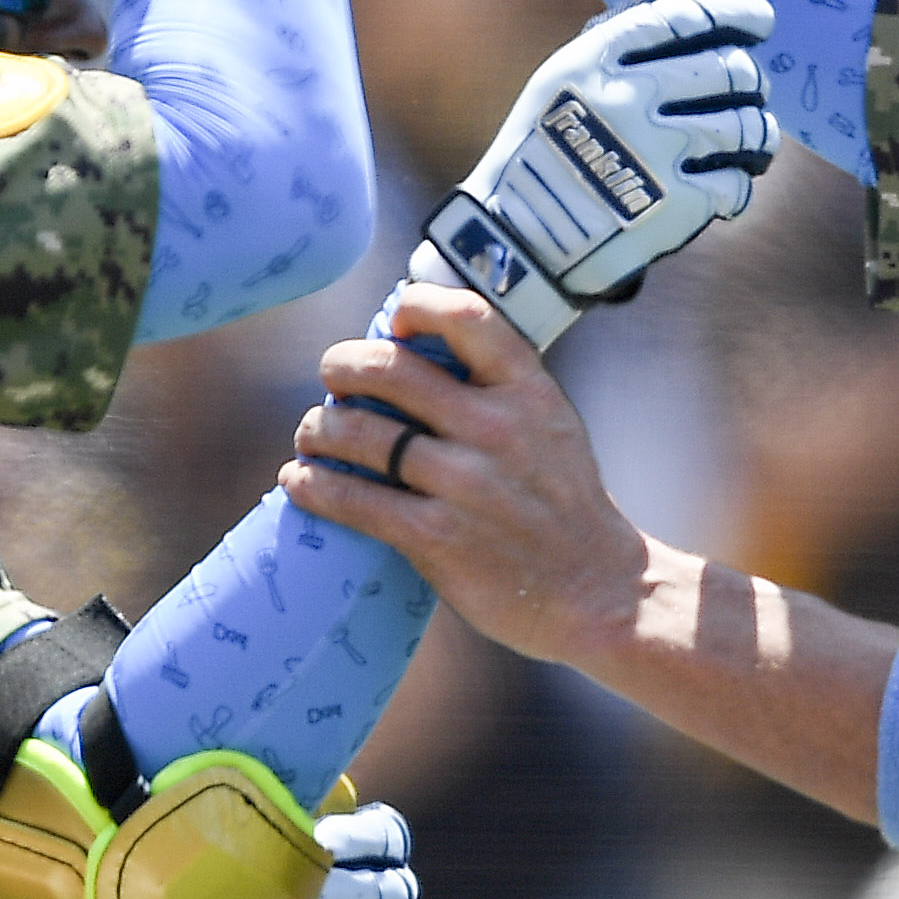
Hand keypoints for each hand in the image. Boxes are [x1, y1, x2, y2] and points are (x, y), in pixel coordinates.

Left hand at [284, 283, 653, 666]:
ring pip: (359, 433)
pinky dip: (313, 486)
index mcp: (529, 392)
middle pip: (390, 369)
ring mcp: (465, 483)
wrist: (599, 591)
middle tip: (331, 378)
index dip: (417, 307)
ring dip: (317, 429)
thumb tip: (415, 356)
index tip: (394, 323)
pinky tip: (300, 482)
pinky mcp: (437, 537)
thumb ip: (498, 391)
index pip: (466, 318)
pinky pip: (354, 498)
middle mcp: (496, 428)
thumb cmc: (564, 506)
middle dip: (342, 366)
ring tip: (312, 436)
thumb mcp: (551, 427)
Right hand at [412, 0, 775, 348]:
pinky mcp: (676, 205)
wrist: (520, 240)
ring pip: (747, 125)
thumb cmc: (544, 153)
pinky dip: (737, 185)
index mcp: (598, 60)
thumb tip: (687, 16)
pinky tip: (723, 189)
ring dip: (758, 132)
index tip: (761, 21)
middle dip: (748, 78)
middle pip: (730, 69)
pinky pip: (737, 183)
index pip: (687, 17)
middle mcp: (630, 98)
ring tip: (752, 141)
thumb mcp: (561, 81)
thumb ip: (617, 48)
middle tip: (748, 90)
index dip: (736, 12)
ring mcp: (656, 152)